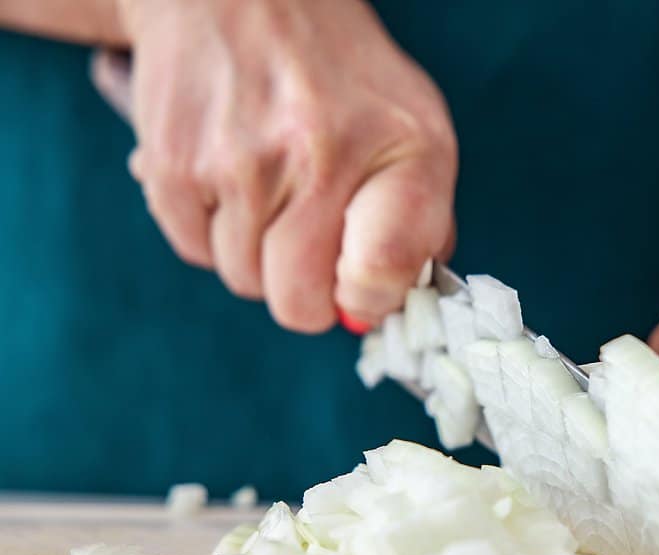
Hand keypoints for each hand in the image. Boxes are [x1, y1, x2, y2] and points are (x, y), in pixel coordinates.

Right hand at [115, 0, 456, 331]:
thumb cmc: (341, 79)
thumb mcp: (416, 132)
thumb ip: (420, 225)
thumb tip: (387, 306)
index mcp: (400, 152)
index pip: (382, 273)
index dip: (370, 300)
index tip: (362, 287)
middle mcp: (318, 158)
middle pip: (299, 305)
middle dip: (307, 289)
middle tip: (312, 244)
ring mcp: (239, 164)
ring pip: (244, 279)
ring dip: (258, 255)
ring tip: (273, 191)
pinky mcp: (173, 164)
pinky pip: (195, 249)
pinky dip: (211, 229)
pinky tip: (231, 178)